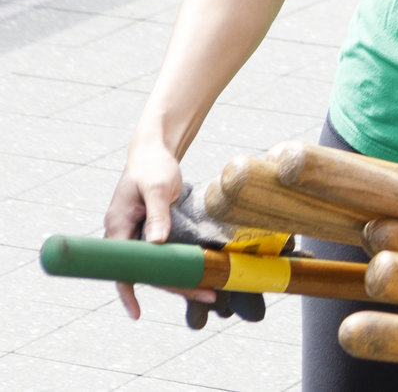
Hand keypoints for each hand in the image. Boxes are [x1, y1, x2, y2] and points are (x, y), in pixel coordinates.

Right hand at [103, 141, 211, 318]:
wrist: (154, 152)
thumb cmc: (152, 166)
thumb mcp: (157, 187)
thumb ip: (157, 214)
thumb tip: (157, 243)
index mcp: (119, 226)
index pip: (120, 267)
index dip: (128, 291)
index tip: (136, 313)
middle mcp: (125, 234)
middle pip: (146, 270)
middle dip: (175, 285)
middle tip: (208, 294)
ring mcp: (138, 233)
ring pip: (157, 264)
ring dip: (181, 277)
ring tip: (211, 288)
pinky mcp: (151, 230)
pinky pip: (163, 253)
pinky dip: (179, 263)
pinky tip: (199, 271)